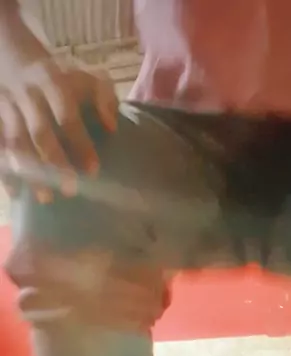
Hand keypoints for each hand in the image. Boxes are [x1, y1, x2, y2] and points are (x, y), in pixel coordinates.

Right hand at [0, 19, 116, 200]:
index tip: (93, 170)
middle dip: (55, 162)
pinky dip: (5, 171)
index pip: (66, 115)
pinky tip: (15, 192)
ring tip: (44, 197)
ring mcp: (7, 108)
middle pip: (40, 133)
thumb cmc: (60, 77)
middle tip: (70, 190)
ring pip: (16, 143)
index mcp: (52, 83)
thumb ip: (104, 98)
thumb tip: (112, 127)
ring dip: (30, 172)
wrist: (10, 55)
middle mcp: (27, 96)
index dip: (80, 143)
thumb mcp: (86, 77)